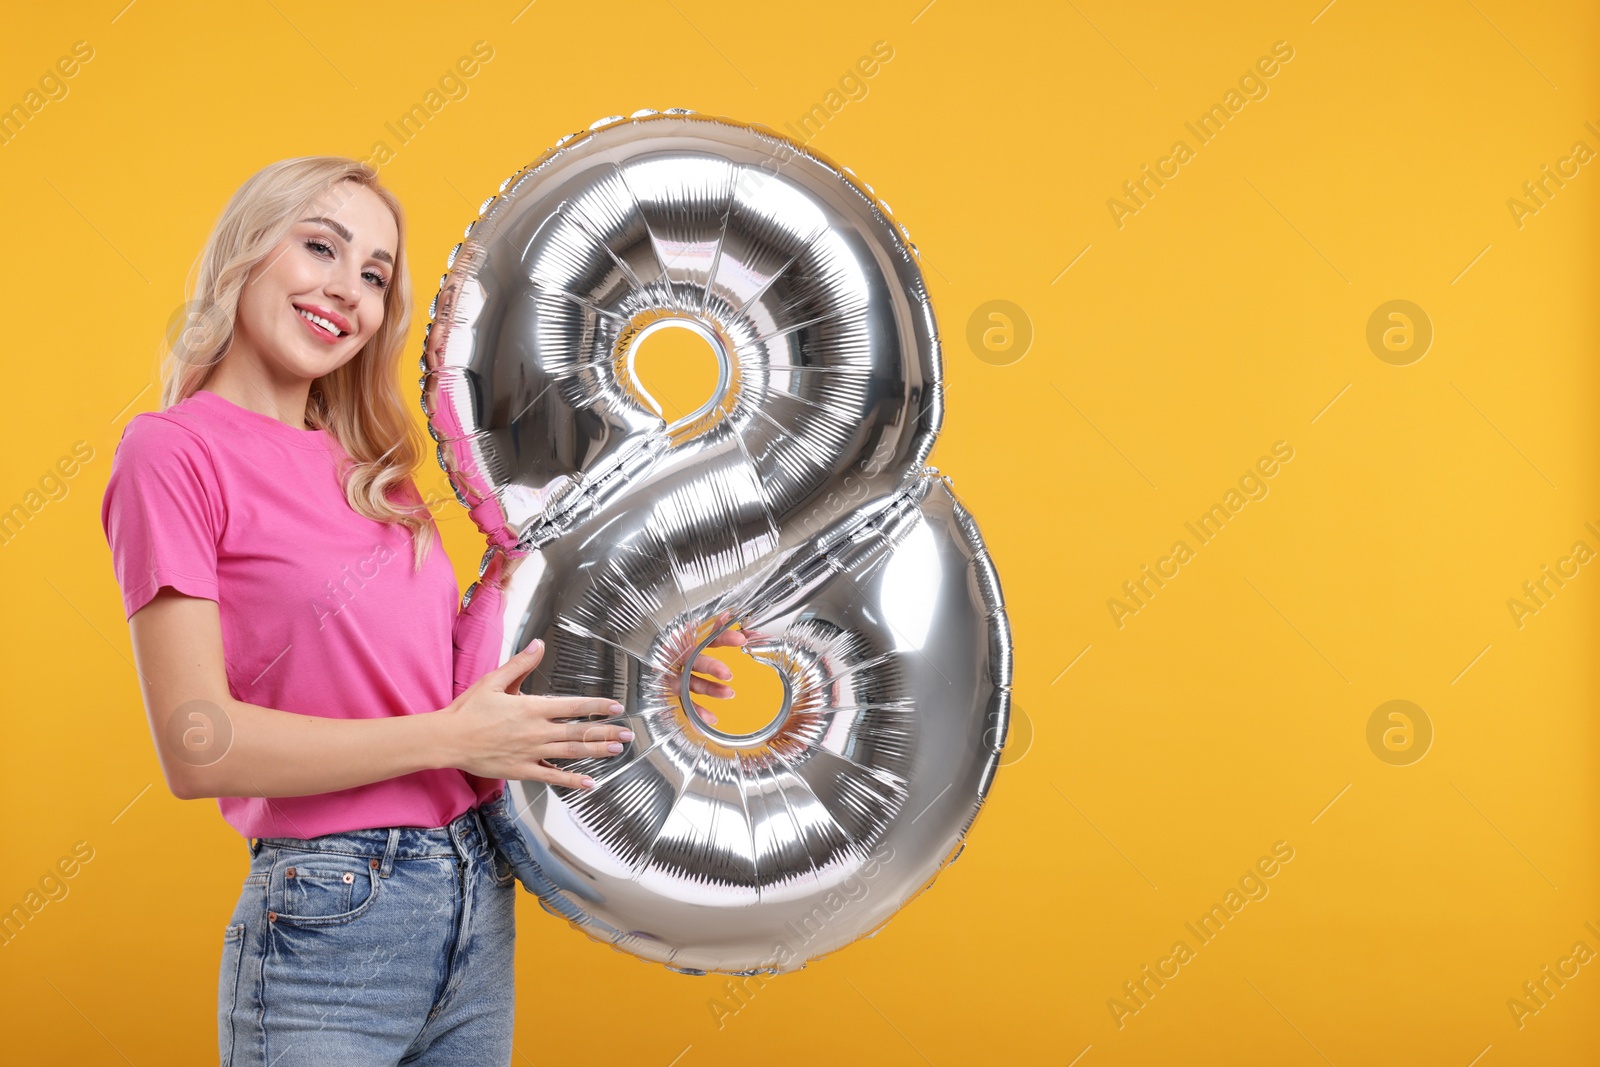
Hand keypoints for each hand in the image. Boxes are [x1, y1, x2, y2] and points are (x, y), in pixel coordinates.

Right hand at [444, 639, 630, 789]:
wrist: (448, 739)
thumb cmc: (469, 710)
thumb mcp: (494, 681)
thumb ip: (520, 664)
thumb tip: (538, 644)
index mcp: (532, 708)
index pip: (574, 707)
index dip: (598, 707)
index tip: (616, 708)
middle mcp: (536, 731)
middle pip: (579, 732)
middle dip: (606, 732)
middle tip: (627, 734)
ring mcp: (531, 752)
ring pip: (571, 752)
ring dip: (596, 751)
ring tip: (616, 750)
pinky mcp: (522, 770)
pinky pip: (552, 776)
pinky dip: (571, 780)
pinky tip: (589, 782)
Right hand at [670, 623, 748, 725]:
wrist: (646, 649)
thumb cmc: (671, 641)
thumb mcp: (693, 631)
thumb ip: (716, 629)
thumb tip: (734, 620)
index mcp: (687, 640)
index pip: (709, 638)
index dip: (724, 637)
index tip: (740, 639)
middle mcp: (678, 657)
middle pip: (695, 661)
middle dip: (711, 667)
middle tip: (728, 673)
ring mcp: (674, 674)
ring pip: (691, 683)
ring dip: (709, 690)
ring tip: (728, 694)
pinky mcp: (672, 689)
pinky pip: (684, 702)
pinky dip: (695, 713)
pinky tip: (709, 720)